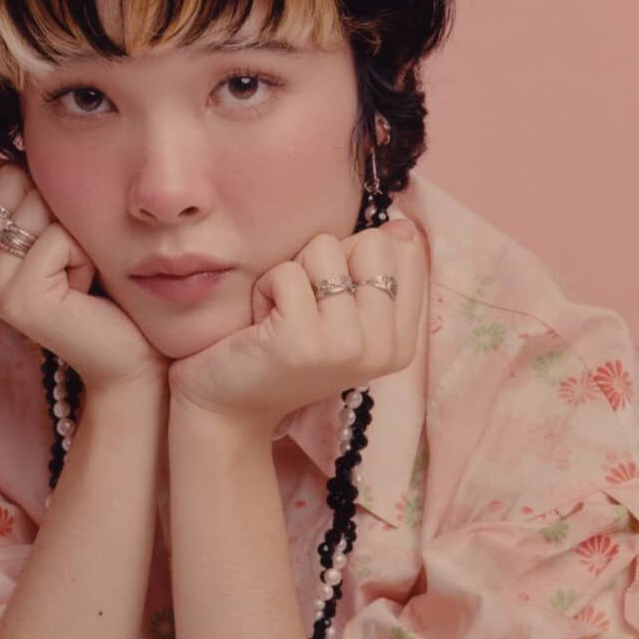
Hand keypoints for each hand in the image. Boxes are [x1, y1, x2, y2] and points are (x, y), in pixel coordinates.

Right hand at [0, 160, 168, 398]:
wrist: (135, 359)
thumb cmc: (113, 296)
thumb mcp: (72, 238)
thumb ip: (43, 198)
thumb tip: (31, 140)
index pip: (4, 174)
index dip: (50, 192)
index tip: (69, 242)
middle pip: (22, 185)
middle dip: (66, 217)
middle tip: (78, 266)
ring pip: (40, 208)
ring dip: (78, 238)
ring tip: (83, 278)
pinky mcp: (19, 298)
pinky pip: (58, 239)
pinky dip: (85, 258)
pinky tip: (86, 292)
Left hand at [167, 215, 427, 436]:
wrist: (230, 410)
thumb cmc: (283, 354)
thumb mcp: (343, 319)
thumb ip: (375, 276)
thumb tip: (402, 227)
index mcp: (400, 342)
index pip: (407, 254)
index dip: (357, 257)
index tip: (333, 299)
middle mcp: (383, 347)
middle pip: (371, 242)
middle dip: (327, 261)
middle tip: (305, 305)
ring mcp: (347, 345)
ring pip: (325, 249)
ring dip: (293, 274)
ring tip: (282, 314)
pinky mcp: (303, 339)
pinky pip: (287, 272)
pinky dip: (265, 288)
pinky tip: (261, 325)